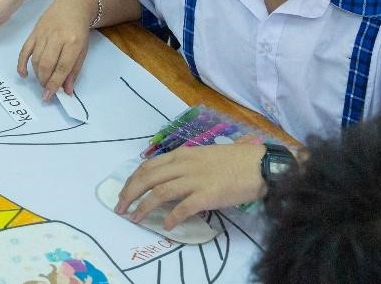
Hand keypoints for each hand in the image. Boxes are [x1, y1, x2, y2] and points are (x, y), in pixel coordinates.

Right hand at [17, 0, 96, 99]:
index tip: (49, 96)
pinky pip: (24, 50)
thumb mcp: (82, 50)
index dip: (54, 84)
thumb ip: (74, 71)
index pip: (62, 67)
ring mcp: (43, 34)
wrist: (72, 6)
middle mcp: (57, 37)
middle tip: (46, 89)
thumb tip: (66, 91)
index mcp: (73, 42)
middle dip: (44, 81)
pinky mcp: (33, 32)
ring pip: (36, 59)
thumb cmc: (79, 30)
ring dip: (37, 74)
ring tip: (42, 81)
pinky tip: (23, 74)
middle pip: (46, 64)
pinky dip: (22, 63)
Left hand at [114, 143, 266, 230]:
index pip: (149, 165)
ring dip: (143, 207)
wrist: (260, 165)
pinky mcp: (207, 195)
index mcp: (183, 154)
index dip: (133, 179)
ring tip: (134, 218)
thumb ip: (188, 163)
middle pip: (147, 178)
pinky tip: (166, 226)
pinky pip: (183, 208)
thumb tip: (174, 175)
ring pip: (159, 192)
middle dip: (129, 193)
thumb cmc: (237, 160)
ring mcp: (195, 179)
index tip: (125, 191)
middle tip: (120, 207)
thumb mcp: (206, 155)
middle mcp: (184, 164)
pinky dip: (172, 217)